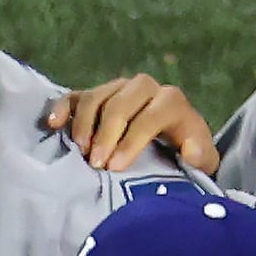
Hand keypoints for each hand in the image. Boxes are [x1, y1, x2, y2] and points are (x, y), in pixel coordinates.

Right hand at [42, 74, 217, 174]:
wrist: (174, 139)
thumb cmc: (186, 153)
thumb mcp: (202, 158)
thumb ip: (201, 155)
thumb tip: (189, 150)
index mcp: (172, 102)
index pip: (151, 115)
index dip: (132, 141)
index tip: (115, 167)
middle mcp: (145, 88)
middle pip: (120, 103)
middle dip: (106, 134)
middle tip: (94, 163)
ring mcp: (118, 89)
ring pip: (96, 97)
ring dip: (84, 124)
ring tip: (80, 151)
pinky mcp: (96, 96)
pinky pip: (76, 96)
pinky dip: (63, 108)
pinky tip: (53, 124)